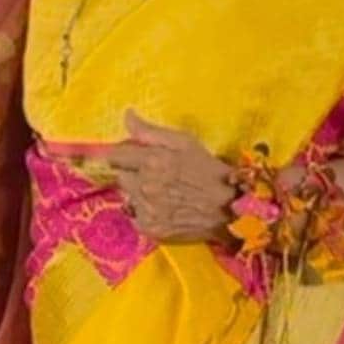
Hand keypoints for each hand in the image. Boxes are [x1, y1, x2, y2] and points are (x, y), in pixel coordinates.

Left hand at [101, 111, 233, 243]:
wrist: (230, 209)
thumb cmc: (208, 171)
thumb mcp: (184, 142)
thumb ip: (150, 130)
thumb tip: (127, 114)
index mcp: (151, 161)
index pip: (114, 156)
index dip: (121, 155)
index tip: (130, 157)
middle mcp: (144, 185)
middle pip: (119, 176)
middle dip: (132, 173)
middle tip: (153, 175)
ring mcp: (145, 209)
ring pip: (127, 197)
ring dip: (137, 193)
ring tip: (162, 193)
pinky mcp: (149, 228)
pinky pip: (135, 216)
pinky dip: (144, 212)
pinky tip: (163, 209)